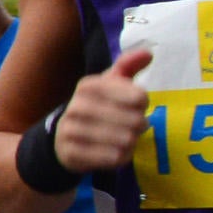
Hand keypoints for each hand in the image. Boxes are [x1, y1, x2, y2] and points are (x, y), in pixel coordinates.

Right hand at [52, 47, 150, 178]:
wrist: (63, 138)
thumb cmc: (97, 107)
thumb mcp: (109, 84)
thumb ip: (128, 66)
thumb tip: (149, 53)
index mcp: (88, 86)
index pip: (138, 97)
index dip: (142, 104)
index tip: (135, 105)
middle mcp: (76, 106)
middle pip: (135, 121)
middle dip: (138, 126)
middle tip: (130, 126)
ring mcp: (71, 131)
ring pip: (125, 141)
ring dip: (130, 142)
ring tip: (122, 138)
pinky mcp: (72, 154)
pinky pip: (113, 159)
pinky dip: (120, 157)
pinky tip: (113, 152)